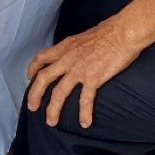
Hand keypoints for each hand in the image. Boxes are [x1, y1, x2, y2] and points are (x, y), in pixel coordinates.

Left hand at [26, 20, 146, 128]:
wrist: (123, 32)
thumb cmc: (110, 31)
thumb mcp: (85, 36)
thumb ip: (77, 47)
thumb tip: (78, 52)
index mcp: (66, 46)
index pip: (42, 57)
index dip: (33, 68)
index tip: (30, 77)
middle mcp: (68, 59)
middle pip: (44, 78)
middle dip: (34, 94)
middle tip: (32, 107)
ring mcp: (79, 70)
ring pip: (59, 93)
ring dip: (53, 109)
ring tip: (51, 122)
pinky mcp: (93, 78)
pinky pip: (85, 100)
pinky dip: (84, 113)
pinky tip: (85, 123)